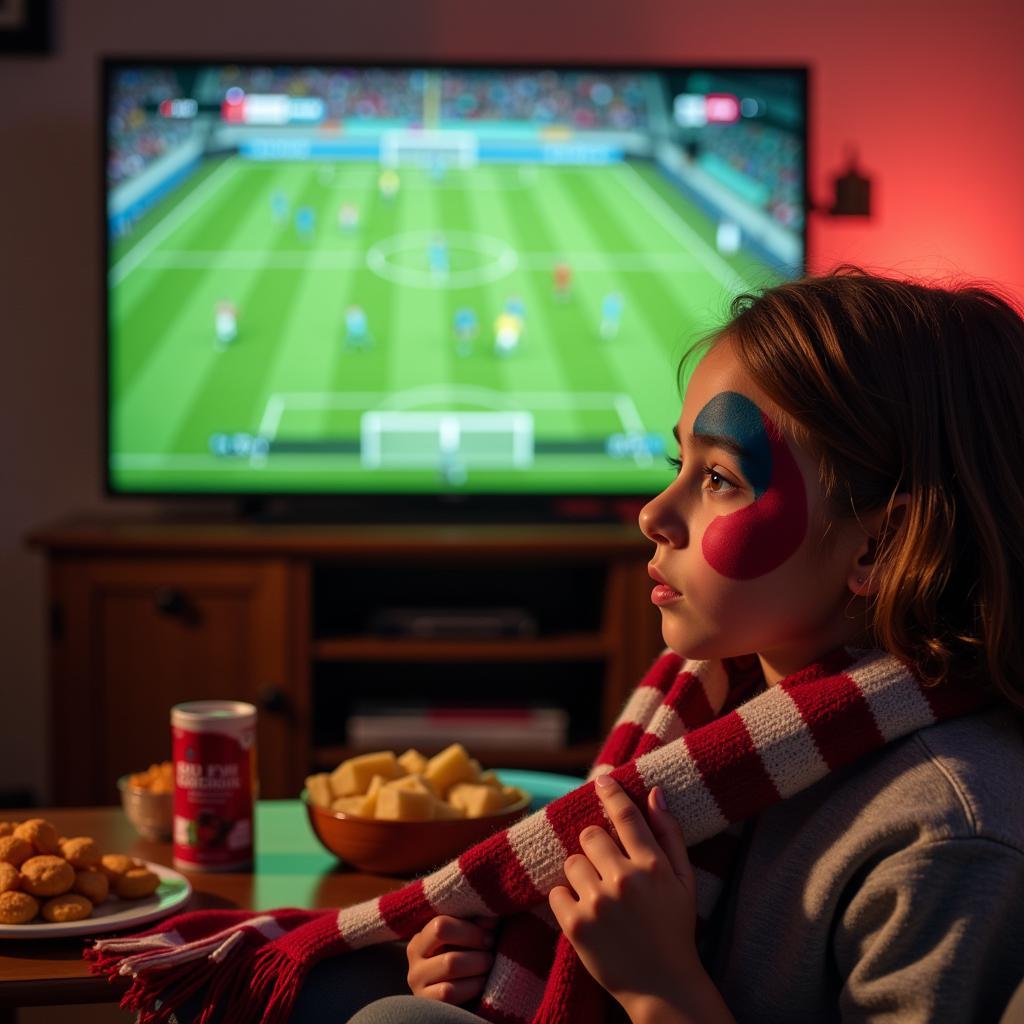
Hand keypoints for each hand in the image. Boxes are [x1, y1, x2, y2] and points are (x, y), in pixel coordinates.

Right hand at [405, 914, 496, 1004]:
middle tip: (490, 954)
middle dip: (476, 950)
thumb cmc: (466, 958)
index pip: (441, 925)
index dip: (470, 930)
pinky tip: (481, 984)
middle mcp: (414, 958)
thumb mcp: (468, 938)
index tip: (490, 937)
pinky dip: (471, 986)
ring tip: (488, 966)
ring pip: (450, 967)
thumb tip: (492, 916)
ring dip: (477, 966)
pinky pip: (449, 992)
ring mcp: (417, 982)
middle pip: (447, 946)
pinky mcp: (425, 1002)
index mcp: (422, 937)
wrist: (460, 993)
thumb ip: (478, 924)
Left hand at [548, 775, 723, 1020]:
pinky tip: (587, 914)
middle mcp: (623, 880)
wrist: (662, 987)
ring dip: (581, 873)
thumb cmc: (674, 929)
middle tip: (607, 867)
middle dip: (595, 846)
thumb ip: (669, 834)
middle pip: (589, 835)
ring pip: (571, 862)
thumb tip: (654, 792)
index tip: (601, 780)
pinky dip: (566, 899)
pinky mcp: (575, 925)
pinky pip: (556, 892)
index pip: (625, 815)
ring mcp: (597, 903)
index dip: (611, 793)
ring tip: (599, 896)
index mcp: (652, 867)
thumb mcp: (684, 881)